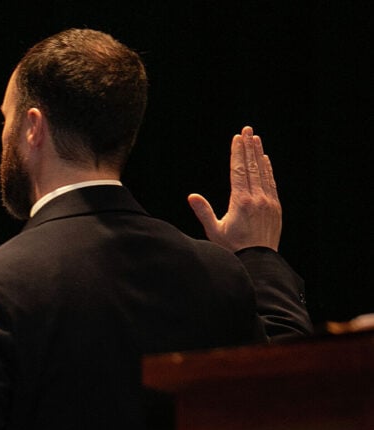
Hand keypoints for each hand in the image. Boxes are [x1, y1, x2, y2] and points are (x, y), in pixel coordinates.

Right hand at [188, 126, 280, 251]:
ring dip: (258, 154)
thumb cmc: (233, 248)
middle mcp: (257, 198)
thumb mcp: (214, 231)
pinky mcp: (275, 207)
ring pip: (263, 172)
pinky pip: (271, 183)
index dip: (237, 153)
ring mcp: (268, 202)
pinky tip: (265, 160)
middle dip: (248, 147)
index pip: (238, 171)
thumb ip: (204, 212)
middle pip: (252, 167)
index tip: (237, 138)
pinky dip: (268, 170)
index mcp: (241, 201)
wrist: (259, 261)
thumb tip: (192, 196)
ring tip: (256, 139)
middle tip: (247, 130)